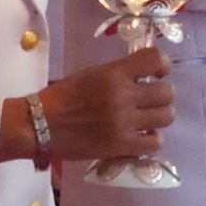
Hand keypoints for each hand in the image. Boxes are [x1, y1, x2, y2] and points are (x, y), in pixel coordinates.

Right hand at [34, 48, 175, 161]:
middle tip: (149, 100)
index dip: (162, 66)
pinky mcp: (121, 146)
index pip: (156, 59)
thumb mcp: (91, 74)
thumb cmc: (62, 97)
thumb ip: (118, 74)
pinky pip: (155, 143)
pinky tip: (140, 136)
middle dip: (161, 95)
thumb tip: (144, 77)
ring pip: (166, 117)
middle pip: (167, 92)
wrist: (38, 125)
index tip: (157, 73)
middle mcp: (123, 96)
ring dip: (158, 117)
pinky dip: (151, 139)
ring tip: (145, 119)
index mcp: (114, 73)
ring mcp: (124, 123)